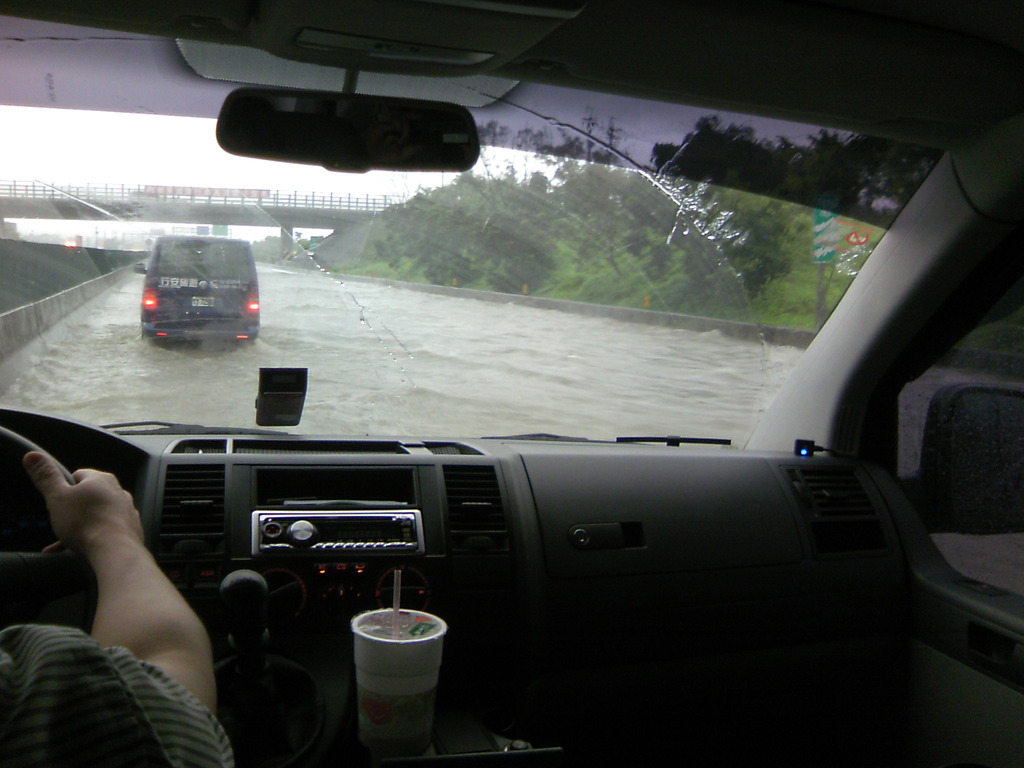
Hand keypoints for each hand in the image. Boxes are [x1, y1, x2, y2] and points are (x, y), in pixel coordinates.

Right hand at [22, 451, 142, 556]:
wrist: (114, 550)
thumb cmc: (84, 522)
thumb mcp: (57, 497)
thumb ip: (46, 476)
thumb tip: (32, 455)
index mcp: (101, 479)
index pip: (79, 475)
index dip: (65, 488)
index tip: (57, 501)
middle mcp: (118, 491)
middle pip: (90, 496)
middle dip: (74, 508)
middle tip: (62, 521)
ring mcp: (127, 510)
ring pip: (98, 514)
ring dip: (83, 525)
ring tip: (69, 538)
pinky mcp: (131, 529)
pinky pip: (108, 530)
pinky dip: (95, 537)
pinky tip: (80, 549)